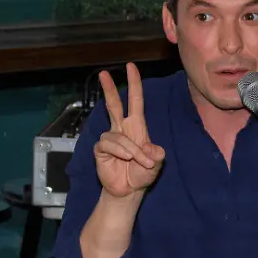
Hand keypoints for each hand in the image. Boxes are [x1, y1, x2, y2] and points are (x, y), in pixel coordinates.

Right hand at [94, 62, 165, 197]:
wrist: (129, 190)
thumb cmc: (142, 174)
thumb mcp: (156, 164)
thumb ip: (156, 155)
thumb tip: (151, 150)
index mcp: (136, 126)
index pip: (135, 100)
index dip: (134, 84)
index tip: (131, 67)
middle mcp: (122, 128)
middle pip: (114, 104)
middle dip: (109, 89)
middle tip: (103, 73)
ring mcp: (110, 139)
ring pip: (117, 134)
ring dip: (130, 149)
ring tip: (138, 161)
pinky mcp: (101, 149)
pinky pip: (108, 144)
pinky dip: (119, 151)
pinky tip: (124, 159)